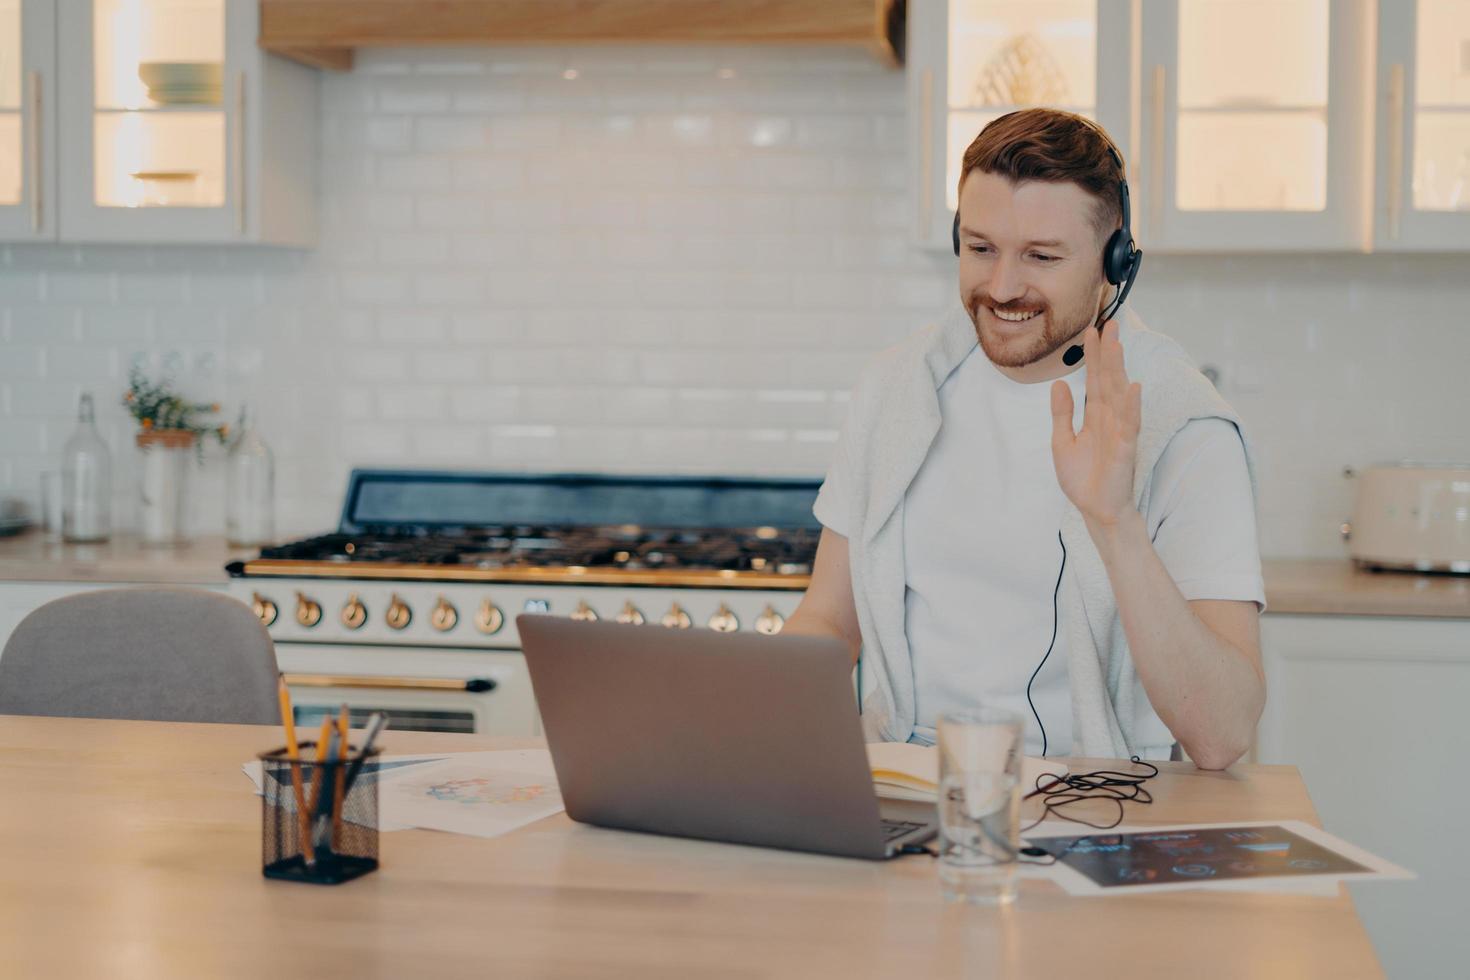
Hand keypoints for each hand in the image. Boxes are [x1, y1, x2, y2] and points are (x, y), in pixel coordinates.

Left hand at [1049, 320, 1141, 530]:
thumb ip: (1061, 413)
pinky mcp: (1124, 449)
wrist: (1095, 509)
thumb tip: (1058, 383)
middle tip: (1109, 323)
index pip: (1094, 379)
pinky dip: (1132, 406)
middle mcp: (1110, 418)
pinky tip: (1134, 388)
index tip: (1092, 330)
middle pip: (1109, 379)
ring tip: (1116, 346)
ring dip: (1118, 370)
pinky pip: (1129, 425)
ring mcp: (1119, 432)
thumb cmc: (1083, 478)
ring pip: (1120, 395)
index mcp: (1095, 416)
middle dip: (1108, 352)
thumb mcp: (1062, 441)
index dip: (1092, 356)